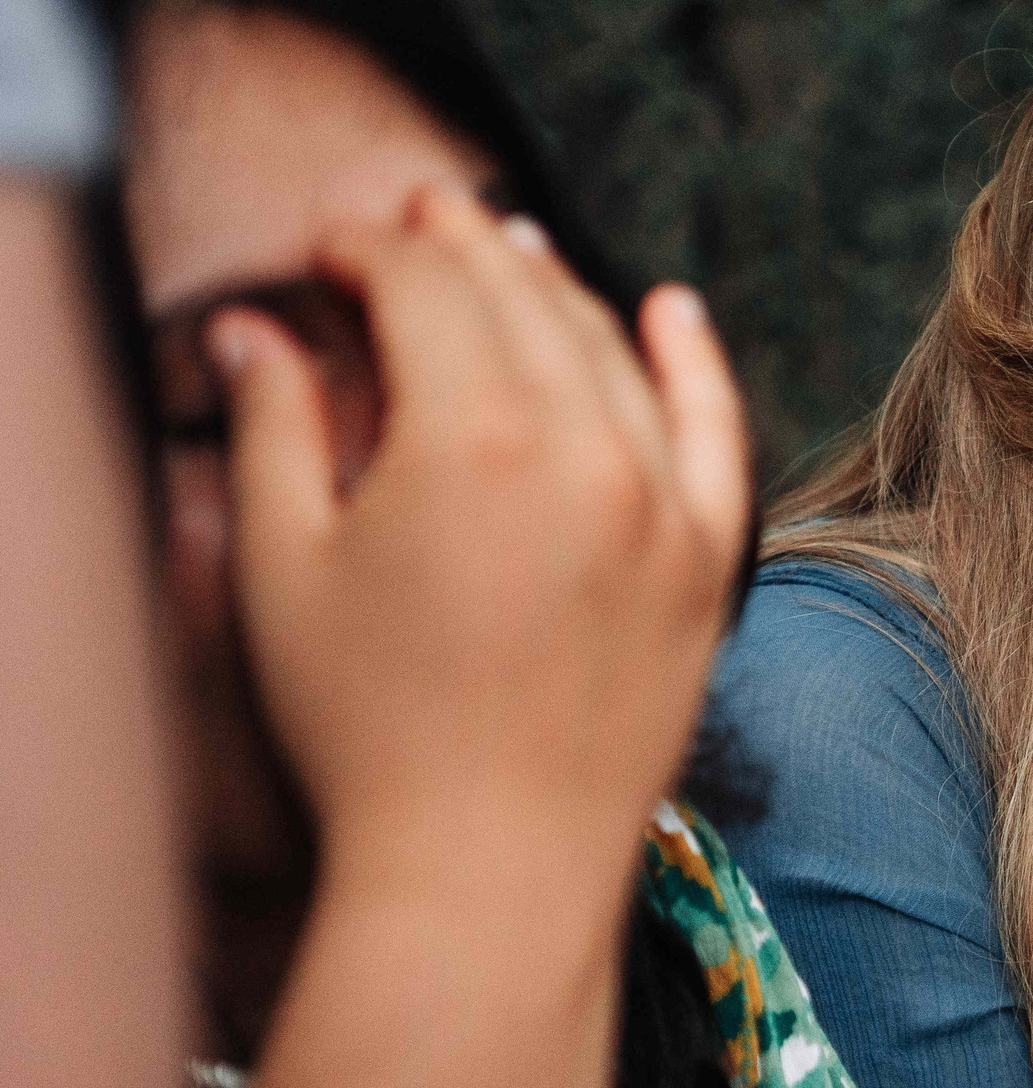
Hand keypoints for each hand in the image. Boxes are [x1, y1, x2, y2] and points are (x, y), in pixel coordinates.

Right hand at [208, 184, 748, 899]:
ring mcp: (667, 508)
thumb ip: (277, 429)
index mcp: (476, 436)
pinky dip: (696, 363)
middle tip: (414, 216)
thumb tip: (258, 331)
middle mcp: (591, 452)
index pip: (424, 288)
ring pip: (613, 352)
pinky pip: (719, 435)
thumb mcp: (284, 568)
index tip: (327, 252)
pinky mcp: (713, 566)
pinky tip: (671, 308)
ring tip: (507, 247)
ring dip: (553, 286)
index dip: (367, 250)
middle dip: (457, 244)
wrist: (490, 871)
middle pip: (521, 301)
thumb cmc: (367, 732)